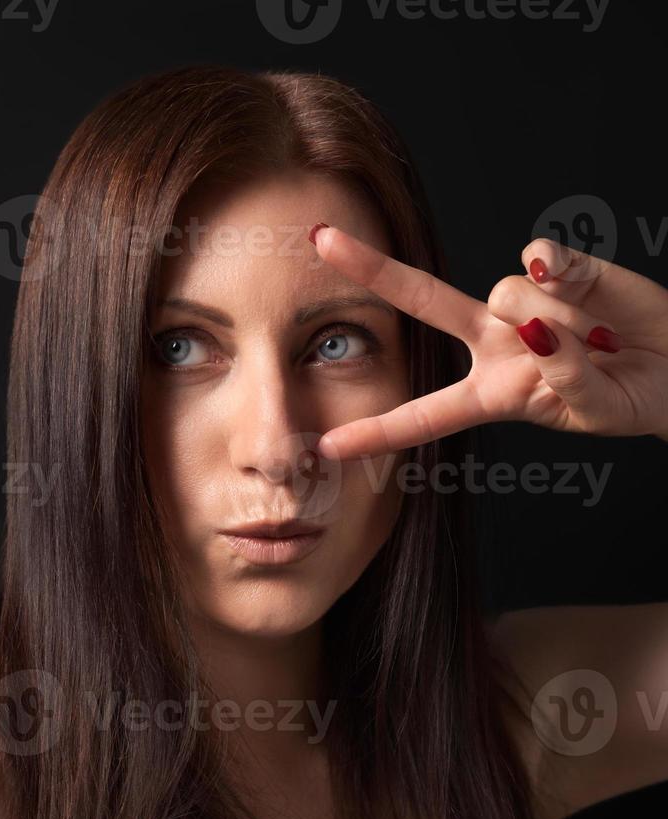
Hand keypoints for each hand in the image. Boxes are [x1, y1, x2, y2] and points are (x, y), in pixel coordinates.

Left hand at [308, 225, 667, 458]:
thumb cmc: (627, 397)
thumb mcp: (590, 409)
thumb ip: (560, 377)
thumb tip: (536, 325)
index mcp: (492, 394)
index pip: (424, 416)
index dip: (379, 432)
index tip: (328, 448)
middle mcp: (495, 341)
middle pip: (425, 302)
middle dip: (374, 270)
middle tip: (321, 240)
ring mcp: (523, 300)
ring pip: (507, 294)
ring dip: (557, 321)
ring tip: (600, 339)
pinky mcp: (559, 268)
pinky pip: (540, 261)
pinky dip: (562, 276)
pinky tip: (586, 294)